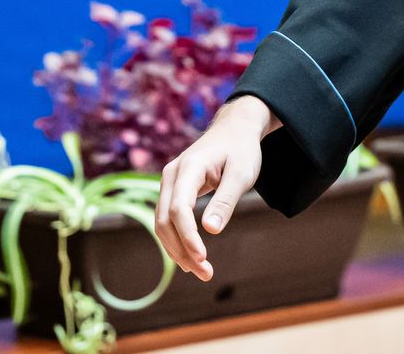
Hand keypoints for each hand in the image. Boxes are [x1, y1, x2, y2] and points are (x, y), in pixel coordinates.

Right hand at [155, 95, 278, 281]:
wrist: (234, 129)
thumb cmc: (241, 150)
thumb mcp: (242, 174)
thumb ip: (225, 201)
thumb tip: (211, 231)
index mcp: (189, 167)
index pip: (178, 208)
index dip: (188, 236)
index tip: (203, 258)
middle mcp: (171, 175)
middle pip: (165, 220)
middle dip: (182, 250)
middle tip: (206, 273)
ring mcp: (169, 182)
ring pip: (161, 223)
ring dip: (177, 249)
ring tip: (201, 271)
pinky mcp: (173, 190)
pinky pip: (167, 219)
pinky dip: (175, 240)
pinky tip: (189, 257)